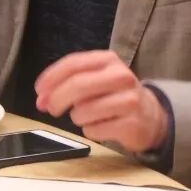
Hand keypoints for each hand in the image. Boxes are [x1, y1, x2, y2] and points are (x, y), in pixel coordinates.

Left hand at [34, 50, 169, 151]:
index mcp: (108, 60)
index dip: (51, 78)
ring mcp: (129, 100)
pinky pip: (94, 130)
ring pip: (83, 111)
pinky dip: (91, 131)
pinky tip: (102, 126)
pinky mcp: (131, 123)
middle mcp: (121, 76)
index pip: (73, 64)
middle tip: (50, 109)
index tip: (39, 91)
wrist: (150, 116)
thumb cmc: (113, 96)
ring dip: (77, 118)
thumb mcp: (95, 79)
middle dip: (57, 99)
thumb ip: (67, 83)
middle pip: (77, 85)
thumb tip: (42, 99)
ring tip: (88, 116)